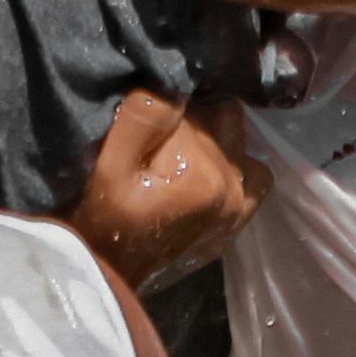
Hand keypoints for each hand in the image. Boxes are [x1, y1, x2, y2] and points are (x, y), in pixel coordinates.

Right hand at [64, 86, 255, 291]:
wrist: (108, 271)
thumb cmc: (103, 215)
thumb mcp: (109, 163)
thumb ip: (144, 118)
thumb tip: (177, 85)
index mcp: (204, 173)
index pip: (198, 105)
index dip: (169, 106)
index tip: (145, 124)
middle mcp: (232, 190)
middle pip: (226, 119)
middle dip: (195, 119)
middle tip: (160, 141)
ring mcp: (239, 211)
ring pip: (241, 144)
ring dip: (216, 140)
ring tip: (180, 155)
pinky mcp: (236, 224)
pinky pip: (252, 179)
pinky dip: (233, 168)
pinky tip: (203, 173)